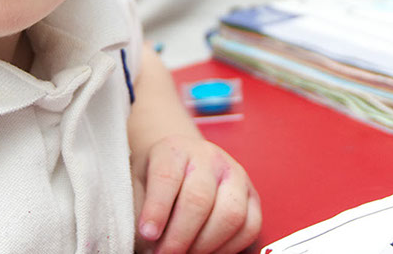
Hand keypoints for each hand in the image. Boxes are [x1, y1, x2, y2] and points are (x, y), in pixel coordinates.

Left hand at [133, 134, 260, 252]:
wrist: (182, 163)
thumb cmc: (156, 179)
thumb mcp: (140, 185)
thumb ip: (143, 211)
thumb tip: (151, 243)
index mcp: (175, 149)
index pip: (167, 177)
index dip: (157, 210)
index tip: (147, 234)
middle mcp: (208, 156)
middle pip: (199, 199)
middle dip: (180, 236)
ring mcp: (235, 173)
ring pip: (230, 214)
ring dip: (206, 245)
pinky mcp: (252, 195)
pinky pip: (249, 227)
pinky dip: (228, 248)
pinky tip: (207, 252)